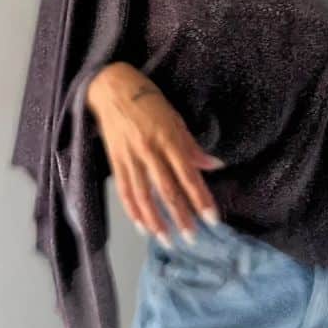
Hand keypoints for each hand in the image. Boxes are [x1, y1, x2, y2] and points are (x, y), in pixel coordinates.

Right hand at [87, 64, 224, 243]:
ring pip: (145, 196)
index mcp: (168, 137)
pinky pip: (125, 191)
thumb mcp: (175, 117)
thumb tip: (214, 165)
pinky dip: (133, 211)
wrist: (112, 87)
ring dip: (157, 221)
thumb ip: (191, 145)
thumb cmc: (148, 99)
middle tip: (193, 238)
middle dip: (181, 217)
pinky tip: (143, 227)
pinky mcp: (116, 160)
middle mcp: (150, 150)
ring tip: (168, 240)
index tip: (212, 219)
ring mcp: (130, 157)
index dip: (201, 199)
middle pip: (167, 190)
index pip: (188, 175)